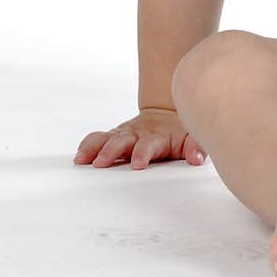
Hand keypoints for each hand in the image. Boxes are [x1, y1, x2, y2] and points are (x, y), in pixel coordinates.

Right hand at [73, 107, 205, 169]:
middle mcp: (138, 135)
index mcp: (157, 138)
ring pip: (106, 138)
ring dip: (94, 148)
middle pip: (122, 141)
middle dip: (111, 152)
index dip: (143, 153)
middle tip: (100, 163)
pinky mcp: (115, 136)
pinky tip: (79, 155)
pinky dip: (88, 145)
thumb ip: (195, 146)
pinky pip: (99, 138)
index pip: (149, 145)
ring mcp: (125, 135)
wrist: (170, 112)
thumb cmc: (182, 131)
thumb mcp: (193, 137)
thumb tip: (197, 158)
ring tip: (81, 159)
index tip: (137, 164)